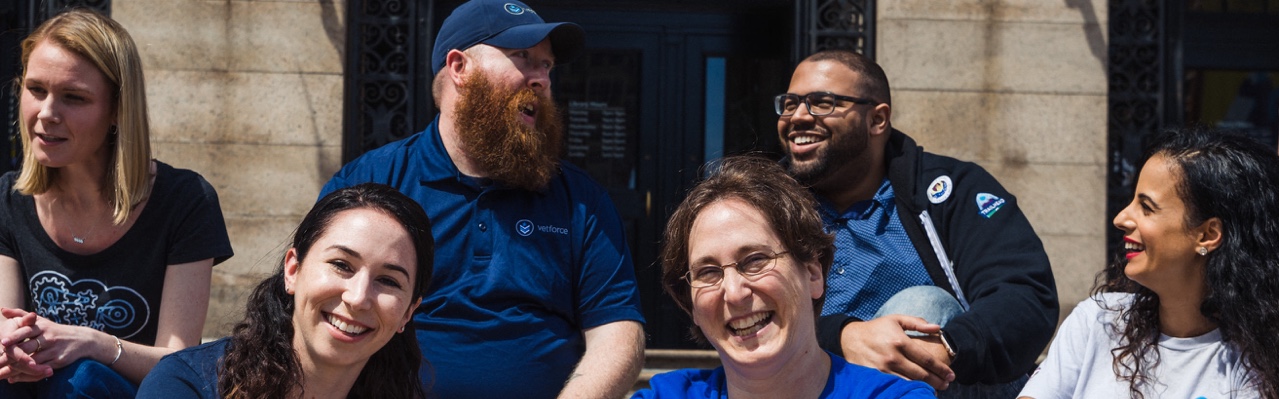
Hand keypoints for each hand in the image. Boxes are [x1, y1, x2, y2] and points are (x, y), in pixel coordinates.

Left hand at [0, 308, 101, 371]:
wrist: (82, 340)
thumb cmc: (55, 330)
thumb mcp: (41, 321)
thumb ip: (21, 315)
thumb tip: (2, 309)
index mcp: (42, 327)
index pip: (26, 331)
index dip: (14, 337)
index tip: (3, 342)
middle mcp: (48, 338)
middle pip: (28, 347)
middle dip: (12, 355)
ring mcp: (54, 350)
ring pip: (33, 360)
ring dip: (17, 367)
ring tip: (4, 372)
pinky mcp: (58, 361)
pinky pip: (40, 369)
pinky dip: (27, 374)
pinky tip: (16, 377)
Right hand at [839, 314, 954, 389]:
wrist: (849, 339)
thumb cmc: (876, 328)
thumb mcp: (896, 320)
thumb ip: (917, 323)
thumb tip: (937, 328)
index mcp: (900, 342)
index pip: (926, 359)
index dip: (941, 369)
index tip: (951, 374)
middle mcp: (893, 357)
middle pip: (921, 374)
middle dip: (937, 381)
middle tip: (947, 384)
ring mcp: (884, 370)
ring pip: (910, 383)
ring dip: (925, 388)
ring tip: (936, 389)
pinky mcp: (877, 377)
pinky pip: (897, 386)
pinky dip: (909, 389)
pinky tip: (917, 391)